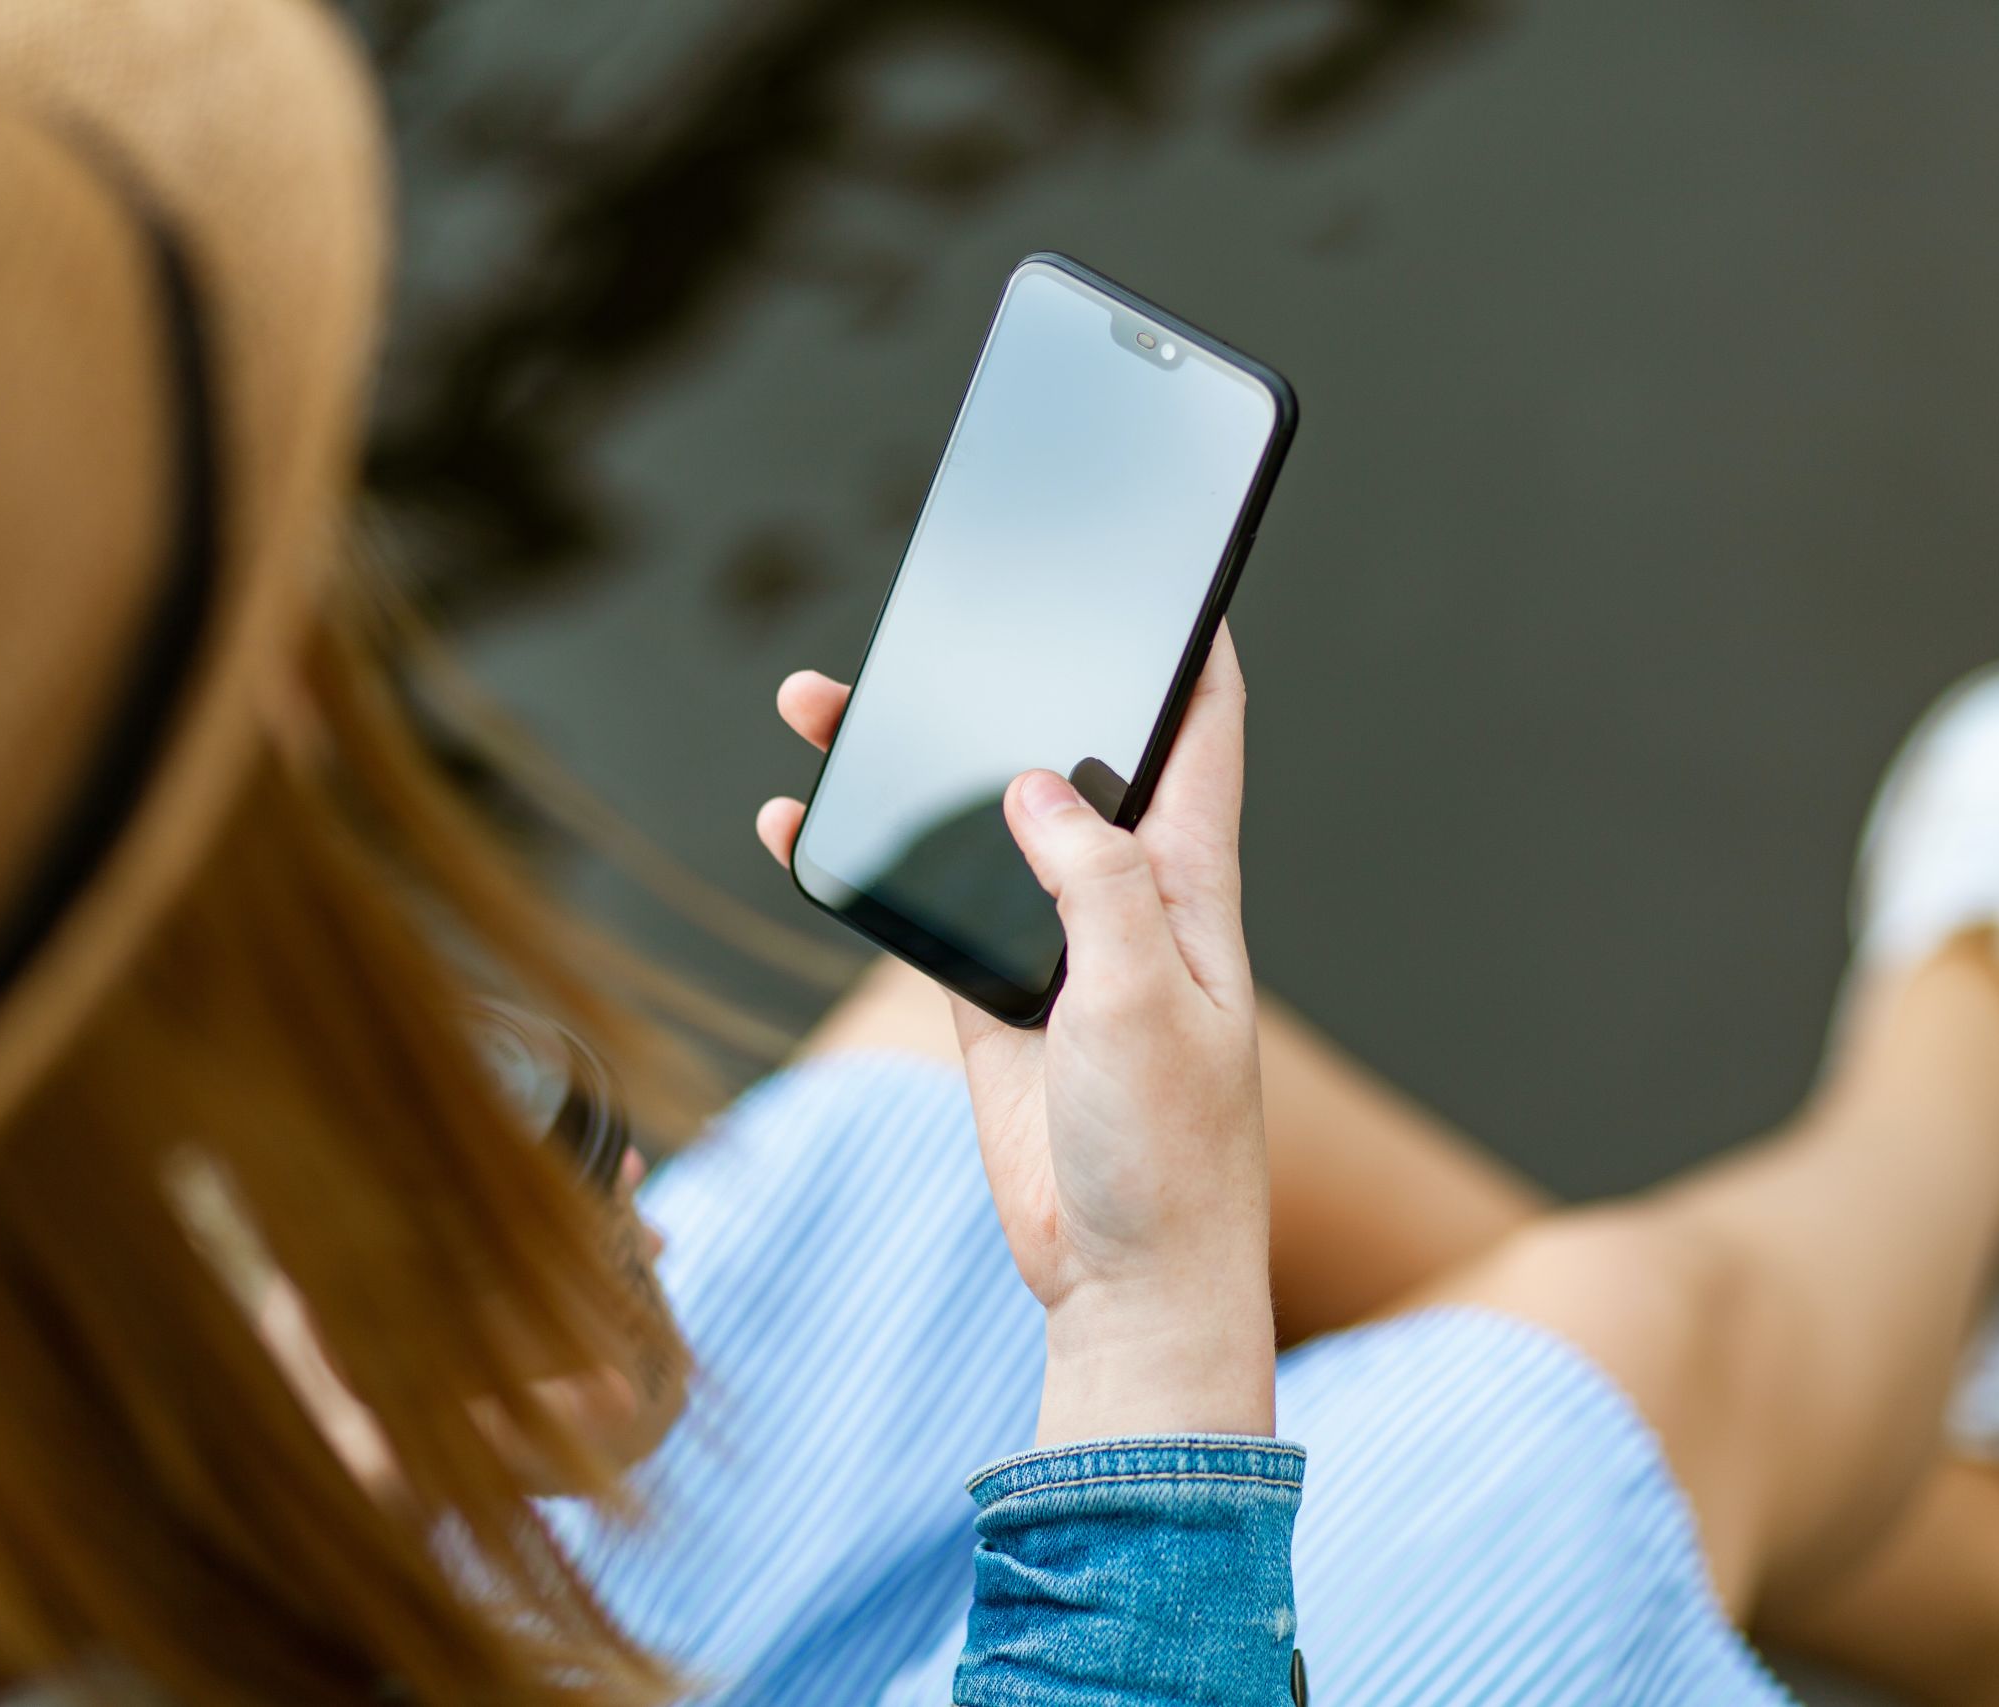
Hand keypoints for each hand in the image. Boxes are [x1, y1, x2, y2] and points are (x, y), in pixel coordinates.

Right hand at [758, 627, 1274, 1441]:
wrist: (1125, 1279)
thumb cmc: (1171, 1150)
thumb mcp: (1146, 1001)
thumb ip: (1096, 885)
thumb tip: (1037, 784)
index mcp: (1187, 882)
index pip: (1201, 731)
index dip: (1189, 646)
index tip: (1165, 570)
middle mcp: (1122, 896)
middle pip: (1057, 755)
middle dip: (1004, 680)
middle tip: (937, 617)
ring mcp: (1050, 944)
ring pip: (972, 822)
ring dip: (905, 764)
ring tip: (820, 702)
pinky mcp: (990, 997)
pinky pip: (916, 906)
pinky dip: (858, 862)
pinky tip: (796, 822)